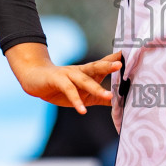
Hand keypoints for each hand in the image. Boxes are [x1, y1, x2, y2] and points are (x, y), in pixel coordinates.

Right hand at [6, 43, 121, 114]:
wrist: (34, 79)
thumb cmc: (62, 86)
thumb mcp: (84, 94)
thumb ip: (100, 98)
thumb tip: (118, 103)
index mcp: (88, 72)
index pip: (104, 64)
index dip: (116, 59)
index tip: (131, 54)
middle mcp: (80, 70)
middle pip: (96, 66)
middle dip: (108, 66)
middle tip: (120, 65)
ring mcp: (68, 74)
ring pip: (84, 80)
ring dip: (96, 88)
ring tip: (108, 96)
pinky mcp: (57, 80)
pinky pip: (69, 91)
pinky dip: (76, 101)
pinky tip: (82, 111)